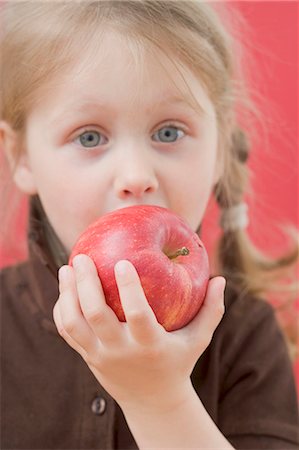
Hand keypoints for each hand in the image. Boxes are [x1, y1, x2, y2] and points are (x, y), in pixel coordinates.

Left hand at [53, 254, 224, 411]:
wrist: (151, 400)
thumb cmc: (178, 361)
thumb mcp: (199, 339)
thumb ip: (212, 310)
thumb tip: (221, 279)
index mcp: (150, 345)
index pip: (138, 315)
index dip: (129, 288)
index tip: (122, 261)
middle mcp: (121, 351)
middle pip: (96, 316)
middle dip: (85, 284)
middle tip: (82, 256)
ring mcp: (100, 356)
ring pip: (75, 323)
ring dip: (67, 294)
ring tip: (67, 267)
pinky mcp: (87, 357)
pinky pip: (67, 332)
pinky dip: (63, 310)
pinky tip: (65, 289)